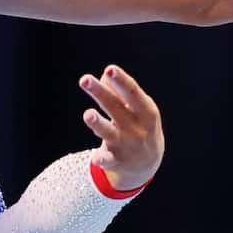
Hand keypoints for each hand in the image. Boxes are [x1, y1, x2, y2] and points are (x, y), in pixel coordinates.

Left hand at [79, 63, 163, 189]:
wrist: (147, 164)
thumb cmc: (140, 126)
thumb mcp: (137, 109)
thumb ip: (121, 92)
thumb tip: (105, 75)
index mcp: (146, 112)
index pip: (132, 93)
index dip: (121, 81)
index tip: (110, 69)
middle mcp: (136, 128)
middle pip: (115, 107)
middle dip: (100, 93)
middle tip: (84, 79)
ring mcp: (125, 145)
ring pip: (109, 133)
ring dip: (98, 124)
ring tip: (88, 114)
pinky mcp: (115, 161)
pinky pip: (107, 160)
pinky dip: (102, 159)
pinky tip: (95, 158)